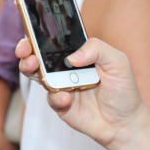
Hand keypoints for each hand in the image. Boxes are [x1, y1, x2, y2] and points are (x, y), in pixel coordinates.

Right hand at [16, 37, 147, 148]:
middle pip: (37, 54)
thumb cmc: (123, 89)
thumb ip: (97, 49)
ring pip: (36, 74)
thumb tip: (72, 56)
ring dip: (30, 68)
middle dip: (26, 49)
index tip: (29, 27)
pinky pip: (51, 98)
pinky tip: (66, 97)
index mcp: (77, 52)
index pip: (55, 38)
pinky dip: (56, 97)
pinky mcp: (60, 104)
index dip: (39, 31)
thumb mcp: (118, 62)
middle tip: (25, 49)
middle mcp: (65, 67)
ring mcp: (60, 85)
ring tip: (34, 65)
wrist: (125, 122)